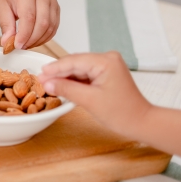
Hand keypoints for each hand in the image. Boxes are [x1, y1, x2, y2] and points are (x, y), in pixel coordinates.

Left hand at [0, 0, 59, 49]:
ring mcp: (52, 1)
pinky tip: (35, 40)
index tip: (16, 45)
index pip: (29, 17)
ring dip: (39, 40)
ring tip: (26, 44)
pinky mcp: (56, 8)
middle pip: (42, 23)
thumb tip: (7, 42)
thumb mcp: (1, 6)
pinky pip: (54, 27)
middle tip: (21, 46)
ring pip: (50, 27)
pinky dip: (45, 37)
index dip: (24, 35)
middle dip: (31, 40)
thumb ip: (5, 25)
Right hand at [36, 52, 151, 135]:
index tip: (39, 74)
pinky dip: (74, 81)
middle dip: (58, 73)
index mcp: (106, 61)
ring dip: (65, 77)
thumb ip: (66, 89)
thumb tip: (47, 83)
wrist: (141, 123)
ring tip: (48, 84)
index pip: (73, 61)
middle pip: (75, 63)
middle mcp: (107, 58)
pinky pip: (85, 74)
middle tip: (40, 80)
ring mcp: (108, 65)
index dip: (54, 68)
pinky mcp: (107, 73)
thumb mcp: (89, 101)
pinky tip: (62, 86)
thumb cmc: (122, 113)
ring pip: (79, 68)